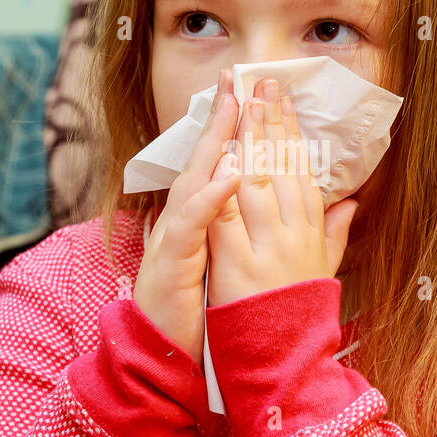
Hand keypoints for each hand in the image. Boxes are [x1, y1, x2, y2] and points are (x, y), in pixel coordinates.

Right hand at [132, 68, 241, 362]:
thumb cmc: (198, 312)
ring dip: (213, 145)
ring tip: (234, 110)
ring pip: (192, 182)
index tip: (258, 95)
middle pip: (204, 161)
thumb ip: (247, 232)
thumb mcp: (228, 265)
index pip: (223, 166)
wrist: (164, 356)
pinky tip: (226, 176)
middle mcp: (184, 221)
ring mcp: (173, 238)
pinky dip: (208, 198)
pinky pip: (190, 225)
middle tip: (238, 80)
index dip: (239, 131)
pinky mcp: (169, 261)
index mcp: (204, 220)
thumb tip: (272, 207)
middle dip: (222, 120)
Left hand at [207, 77, 357, 306]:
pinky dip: (225, 187)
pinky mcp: (240, 267)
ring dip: (248, 141)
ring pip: (258, 183)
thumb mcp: (324, 272)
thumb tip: (351, 202)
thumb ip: (336, 234)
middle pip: (281, 168)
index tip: (282, 99)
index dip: (291, 132)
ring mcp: (268, 251)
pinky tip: (221, 157)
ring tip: (243, 103)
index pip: (301, 170)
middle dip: (269, 122)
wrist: (286, 364)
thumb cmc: (300, 317)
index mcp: (313, 233)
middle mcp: (296, 237)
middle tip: (262, 82)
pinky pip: (229, 218)